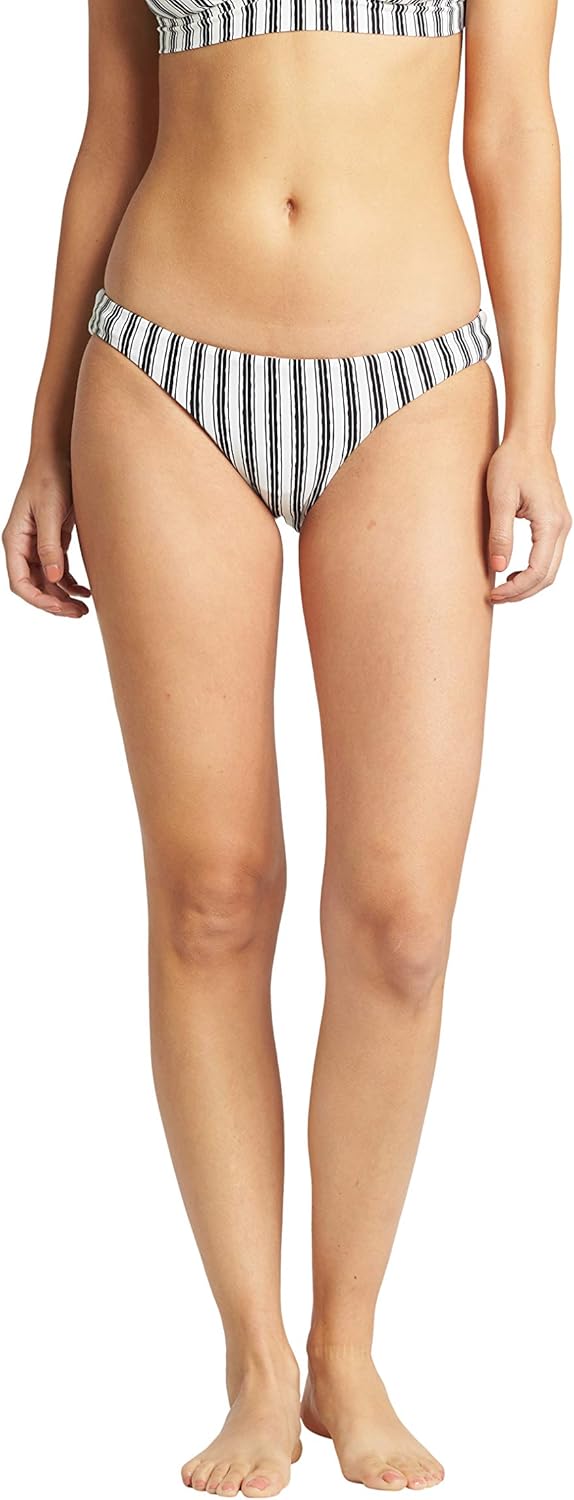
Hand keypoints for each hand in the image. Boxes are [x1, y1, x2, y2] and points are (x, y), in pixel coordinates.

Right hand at [2, 451, 90, 617]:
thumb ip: (51, 546)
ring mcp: (38, 544)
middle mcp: (23, 545)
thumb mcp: (51, 512)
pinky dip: (70, 583)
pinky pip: (58, 570)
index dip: (39, 600)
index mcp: (15, 540)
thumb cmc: (51, 477)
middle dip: (54, 603)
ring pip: (48, 581)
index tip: (61, 608)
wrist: (61, 455)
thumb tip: (55, 579)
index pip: (20, 583)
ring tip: (84, 608)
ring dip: (63, 596)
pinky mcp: (53, 540)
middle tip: (79, 614)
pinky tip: (84, 591)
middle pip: (35, 587)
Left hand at [487, 438, 570, 603]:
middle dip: (522, 592)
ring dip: (528, 584)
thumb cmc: (512, 462)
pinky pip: (549, 556)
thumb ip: (500, 535)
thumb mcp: (499, 498)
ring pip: (550, 569)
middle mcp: (562, 526)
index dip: (515, 589)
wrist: (528, 440)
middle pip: (547, 576)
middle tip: (495, 597)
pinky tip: (513, 572)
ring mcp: (561, 525)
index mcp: (550, 523)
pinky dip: (533, 571)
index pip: (537, 572)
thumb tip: (499, 568)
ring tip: (503, 589)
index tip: (493, 594)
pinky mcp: (555, 522)